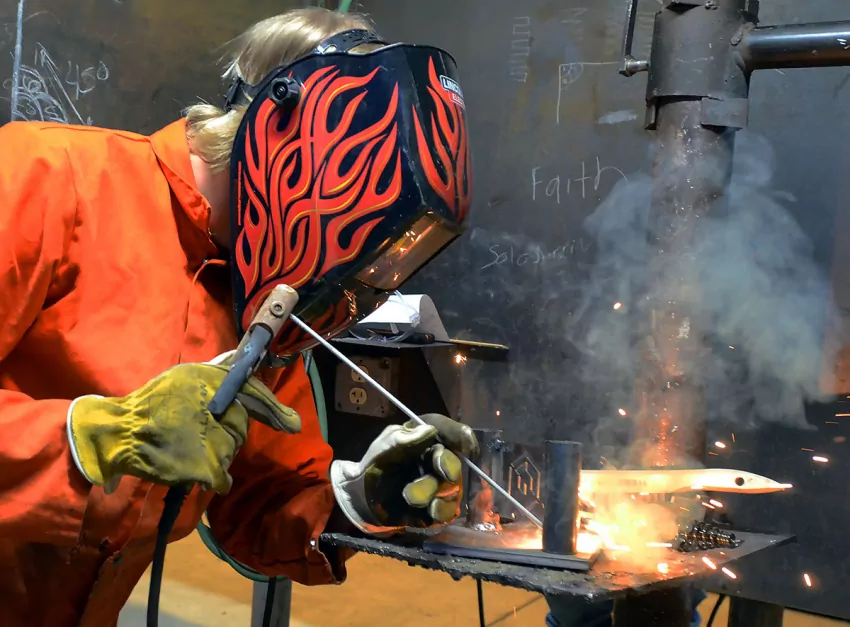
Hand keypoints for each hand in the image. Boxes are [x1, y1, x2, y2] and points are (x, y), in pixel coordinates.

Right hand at [66, 358, 300, 493]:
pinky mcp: (209, 466)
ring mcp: (218, 440)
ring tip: (186, 444)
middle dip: (226, 432)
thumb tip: (241, 356)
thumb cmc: (152, 403)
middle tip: (196, 431)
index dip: (276, 411)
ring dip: (215, 453)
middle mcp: (223, 409)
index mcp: (218, 383)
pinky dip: (214, 478)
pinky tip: (195, 469)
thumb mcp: (186, 376)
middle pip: (241, 428)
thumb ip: (218, 370)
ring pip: (230, 450)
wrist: (122, 432)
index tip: (294, 424)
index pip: (255, 396)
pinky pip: (223, 477)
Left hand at [330, 414, 478, 535]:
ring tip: (410, 496)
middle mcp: (437, 459)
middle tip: (442, 471)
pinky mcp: (438, 507)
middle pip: (453, 460)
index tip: (465, 443)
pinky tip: (431, 509)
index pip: (448, 431)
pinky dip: (442, 509)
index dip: (459, 435)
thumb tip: (429, 431)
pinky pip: (449, 509)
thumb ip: (401, 439)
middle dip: (448, 465)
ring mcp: (439, 484)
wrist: (361, 499)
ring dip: (434, 490)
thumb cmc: (374, 466)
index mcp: (424, 439)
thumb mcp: (382, 449)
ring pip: (451, 486)